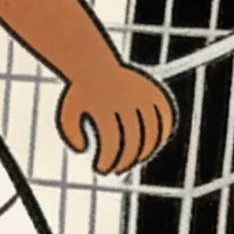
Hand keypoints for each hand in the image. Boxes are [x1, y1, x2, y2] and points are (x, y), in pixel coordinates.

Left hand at [58, 64, 176, 174]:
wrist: (93, 64)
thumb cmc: (79, 95)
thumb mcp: (67, 112)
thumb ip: (71, 134)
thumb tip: (84, 150)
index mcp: (104, 105)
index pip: (111, 144)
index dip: (107, 162)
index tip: (100, 170)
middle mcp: (126, 100)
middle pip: (133, 142)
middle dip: (125, 161)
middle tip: (116, 170)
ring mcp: (143, 95)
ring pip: (152, 134)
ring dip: (144, 153)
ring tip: (132, 161)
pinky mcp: (155, 92)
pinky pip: (165, 119)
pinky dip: (162, 134)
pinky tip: (151, 146)